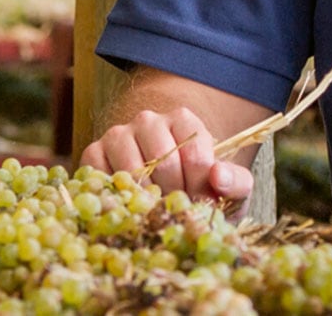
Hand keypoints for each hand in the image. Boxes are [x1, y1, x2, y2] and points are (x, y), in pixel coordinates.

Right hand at [79, 106, 253, 206]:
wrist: (166, 194)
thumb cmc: (201, 191)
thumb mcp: (231, 190)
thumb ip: (237, 182)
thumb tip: (218, 177)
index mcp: (183, 119)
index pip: (195, 153)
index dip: (201, 187)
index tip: (203, 204)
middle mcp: (148, 120)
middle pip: (164, 162)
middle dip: (176, 196)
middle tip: (179, 211)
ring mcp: (118, 134)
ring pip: (132, 170)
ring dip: (147, 200)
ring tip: (157, 211)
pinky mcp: (94, 154)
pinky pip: (100, 175)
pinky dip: (115, 196)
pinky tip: (129, 206)